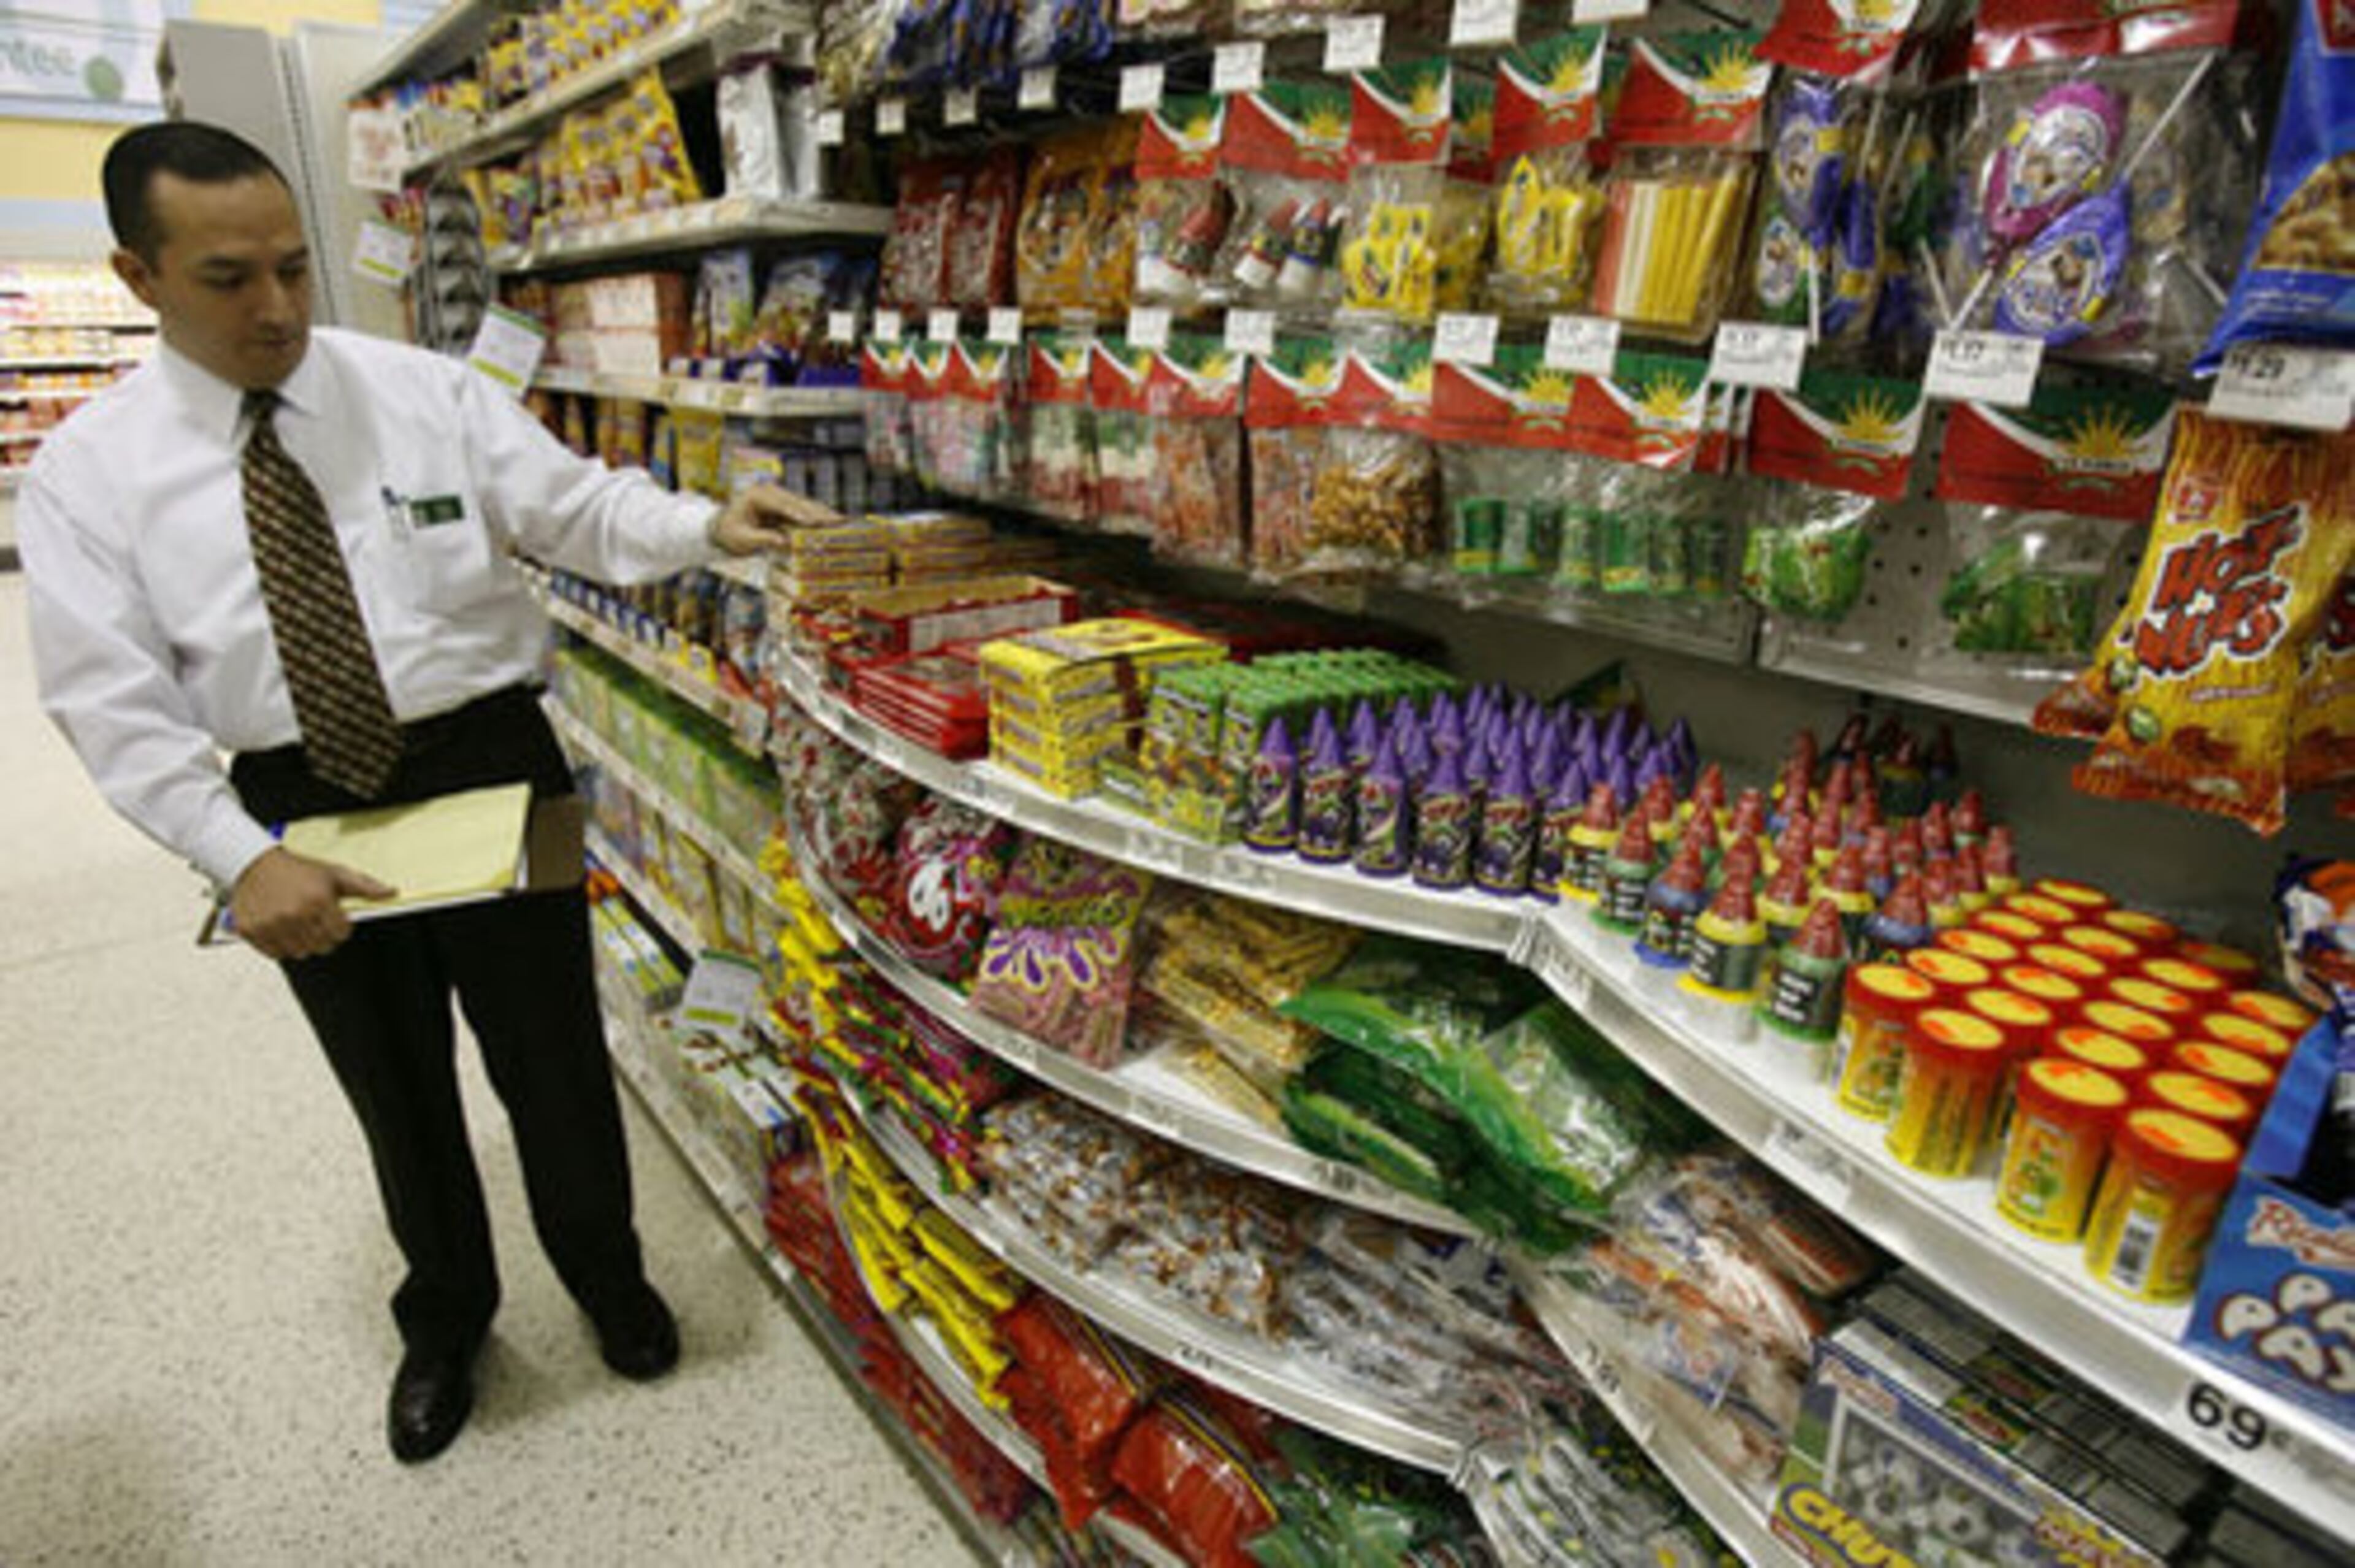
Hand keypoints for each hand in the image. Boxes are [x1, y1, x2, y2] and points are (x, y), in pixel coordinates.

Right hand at [229, 847, 395, 960]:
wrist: (254, 864)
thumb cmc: (298, 870)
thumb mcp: (334, 873)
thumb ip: (364, 886)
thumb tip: (391, 892)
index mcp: (317, 900)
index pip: (341, 934)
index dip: (340, 925)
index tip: (331, 915)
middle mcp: (294, 914)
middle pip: (322, 946)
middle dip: (322, 934)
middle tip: (313, 918)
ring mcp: (271, 924)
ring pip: (299, 952)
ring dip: (301, 941)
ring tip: (296, 921)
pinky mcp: (251, 931)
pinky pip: (275, 954)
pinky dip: (280, 944)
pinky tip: (279, 926)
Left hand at [709, 484, 841, 556]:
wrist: (723, 528)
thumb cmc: (729, 533)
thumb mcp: (741, 539)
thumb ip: (761, 539)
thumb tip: (782, 541)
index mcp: (757, 495)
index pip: (781, 505)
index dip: (798, 513)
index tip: (812, 522)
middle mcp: (771, 492)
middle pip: (799, 502)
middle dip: (819, 513)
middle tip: (838, 520)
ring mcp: (780, 498)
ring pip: (806, 505)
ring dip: (824, 514)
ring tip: (843, 521)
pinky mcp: (786, 506)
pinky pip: (805, 512)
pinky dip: (819, 517)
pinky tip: (834, 522)